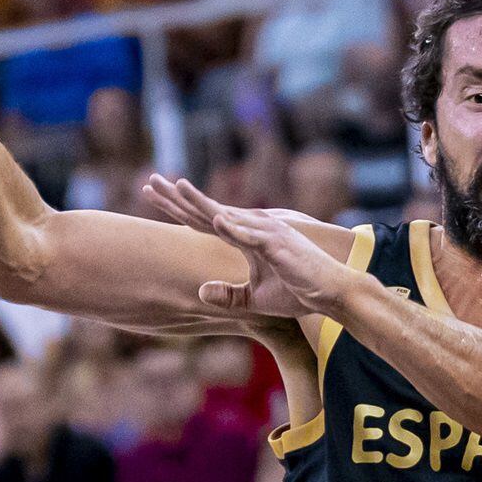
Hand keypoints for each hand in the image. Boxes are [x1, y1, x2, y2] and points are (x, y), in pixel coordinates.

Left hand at [134, 172, 361, 320]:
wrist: (331, 293)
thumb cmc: (297, 292)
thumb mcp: (255, 299)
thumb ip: (228, 295)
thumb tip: (200, 292)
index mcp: (244, 238)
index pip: (204, 220)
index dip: (178, 208)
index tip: (153, 196)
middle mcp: (252, 228)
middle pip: (207, 210)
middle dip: (177, 196)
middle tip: (149, 181)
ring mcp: (266, 233)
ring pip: (227, 215)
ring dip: (202, 202)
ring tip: (176, 187)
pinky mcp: (279, 246)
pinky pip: (252, 237)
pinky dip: (234, 228)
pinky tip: (215, 219)